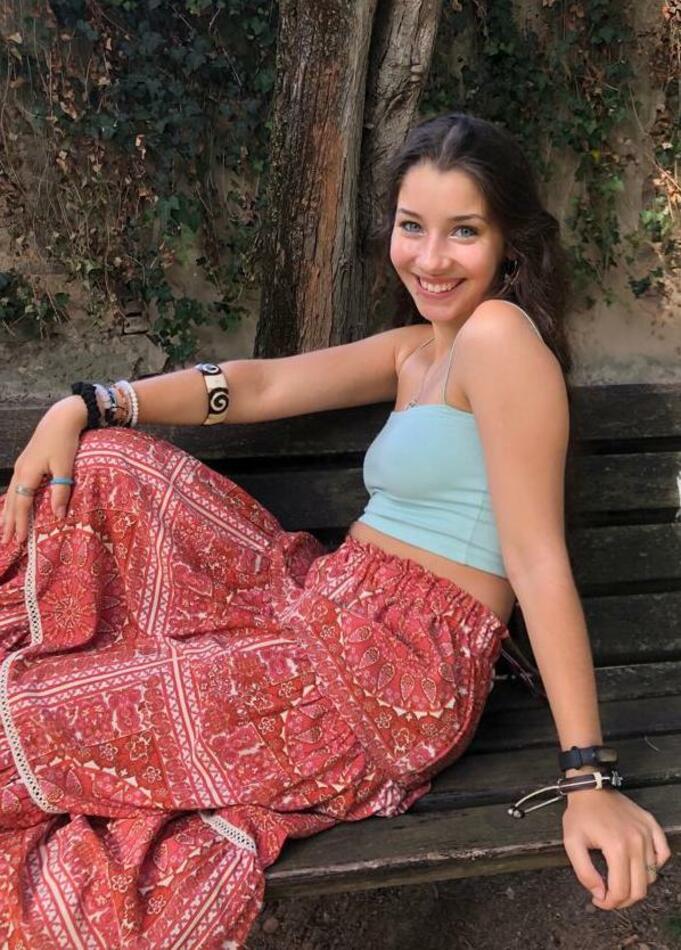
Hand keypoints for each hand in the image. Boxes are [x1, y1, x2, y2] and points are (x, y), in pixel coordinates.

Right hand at [1, 396, 86, 545]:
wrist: (60, 418)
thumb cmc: (64, 442)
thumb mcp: (65, 468)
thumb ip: (61, 492)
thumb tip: (59, 516)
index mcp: (28, 474)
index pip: (22, 505)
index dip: (21, 523)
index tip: (19, 540)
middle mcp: (20, 471)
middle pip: (13, 502)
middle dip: (10, 522)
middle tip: (7, 542)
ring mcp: (20, 465)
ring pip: (12, 494)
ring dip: (8, 512)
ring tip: (4, 528)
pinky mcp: (25, 462)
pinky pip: (14, 486)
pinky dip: (12, 499)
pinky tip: (12, 504)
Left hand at [562, 787, 671, 909]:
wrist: (590, 787)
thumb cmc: (580, 813)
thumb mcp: (572, 843)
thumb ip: (585, 873)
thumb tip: (600, 894)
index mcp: (617, 848)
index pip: (621, 890)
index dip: (609, 903)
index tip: (599, 900)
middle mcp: (636, 842)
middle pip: (639, 889)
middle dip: (623, 900)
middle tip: (609, 897)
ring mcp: (647, 833)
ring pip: (652, 875)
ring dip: (637, 885)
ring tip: (621, 881)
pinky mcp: (651, 825)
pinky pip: (663, 853)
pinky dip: (655, 865)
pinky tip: (640, 865)